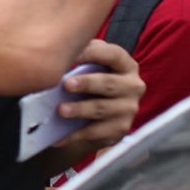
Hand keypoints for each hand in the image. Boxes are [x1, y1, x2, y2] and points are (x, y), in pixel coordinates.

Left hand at [50, 39, 144, 154]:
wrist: (95, 112)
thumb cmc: (89, 80)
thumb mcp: (89, 64)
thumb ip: (80, 54)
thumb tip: (56, 53)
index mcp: (126, 65)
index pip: (113, 54)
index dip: (92, 53)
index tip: (71, 55)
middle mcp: (132, 86)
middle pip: (109, 84)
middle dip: (87, 84)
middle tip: (67, 85)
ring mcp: (128, 109)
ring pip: (102, 109)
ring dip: (80, 110)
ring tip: (61, 110)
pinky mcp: (120, 129)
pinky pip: (96, 132)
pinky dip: (75, 134)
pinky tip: (59, 137)